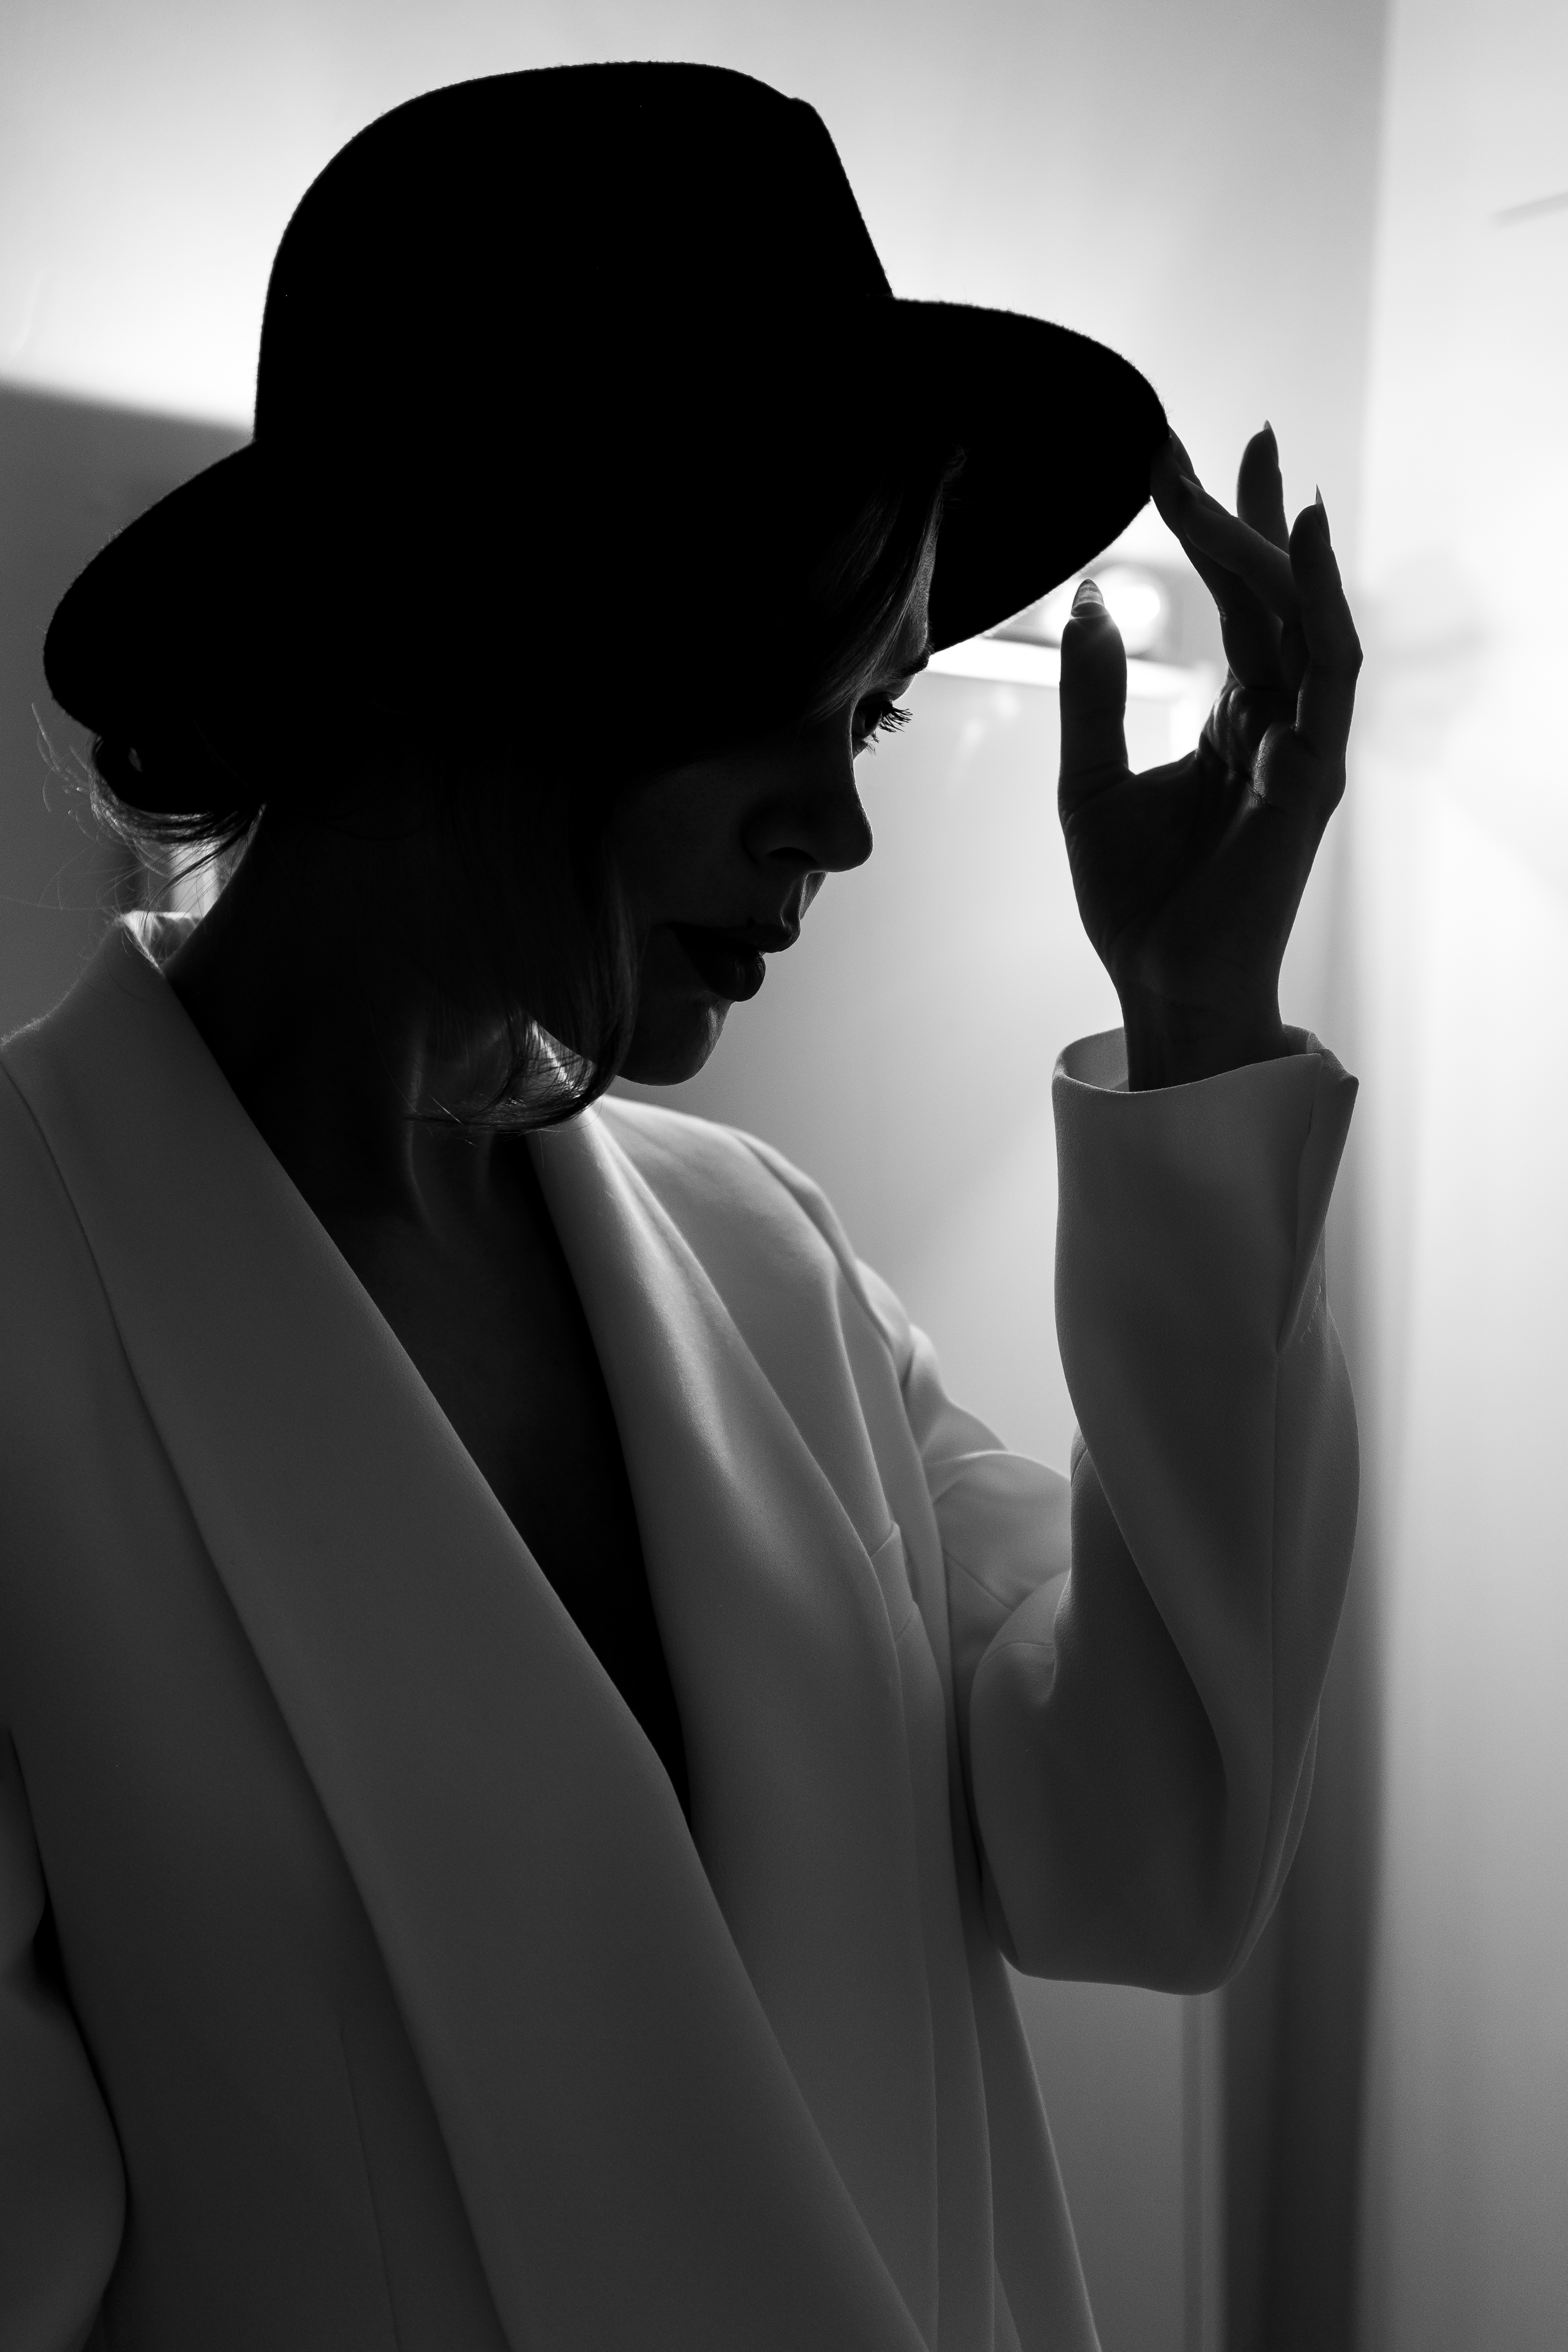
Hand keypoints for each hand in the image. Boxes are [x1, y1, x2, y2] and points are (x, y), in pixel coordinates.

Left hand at [1057, 424, 1361, 1088]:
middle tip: (1218, 437)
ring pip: (1298, 616)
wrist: (1159, 982)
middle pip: (1274, 592)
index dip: (1223, 530)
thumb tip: (1088, 603)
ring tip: (1249, 466)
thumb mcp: (1088, 783)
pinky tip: (1305, 537)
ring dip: (1270, 540)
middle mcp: (1278, 721)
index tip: (1191, 461)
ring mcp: (1302, 745)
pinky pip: (1329, 668)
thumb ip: (1095, 695)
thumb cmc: (1134, 902)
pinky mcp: (1312, 773)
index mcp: (1235, 721)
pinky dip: (1321, 599)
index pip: (1239, 603)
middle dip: (1248, 513)